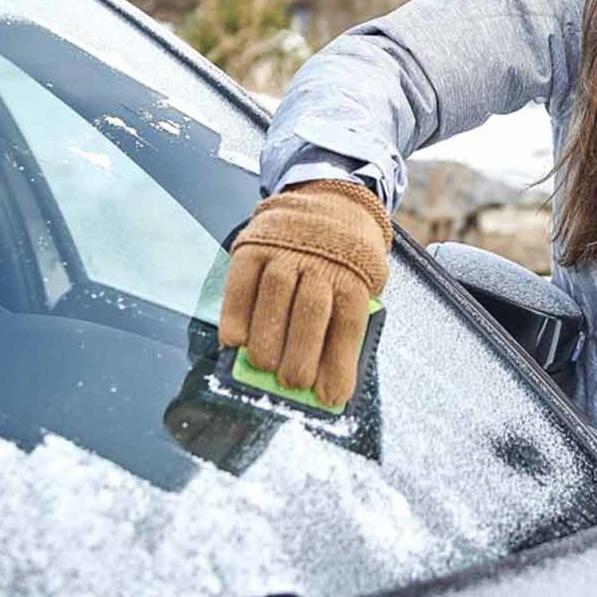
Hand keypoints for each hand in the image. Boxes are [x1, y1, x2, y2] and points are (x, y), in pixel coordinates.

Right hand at [217, 179, 391, 406]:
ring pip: (274, 296)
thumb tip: (325, 382)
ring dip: (266, 338)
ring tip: (262, 367)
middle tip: (291, 384)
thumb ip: (343, 326)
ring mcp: (285, 248)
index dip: (339, 363)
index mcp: (355, 273)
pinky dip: (234, 313)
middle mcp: (321, 258)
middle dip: (300, 354)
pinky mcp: (254, 243)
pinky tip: (234, 341)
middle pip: (310, 310)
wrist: (331, 198)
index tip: (330, 398)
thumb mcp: (363, 283)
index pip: (348, 323)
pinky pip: (240, 281)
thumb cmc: (347, 256)